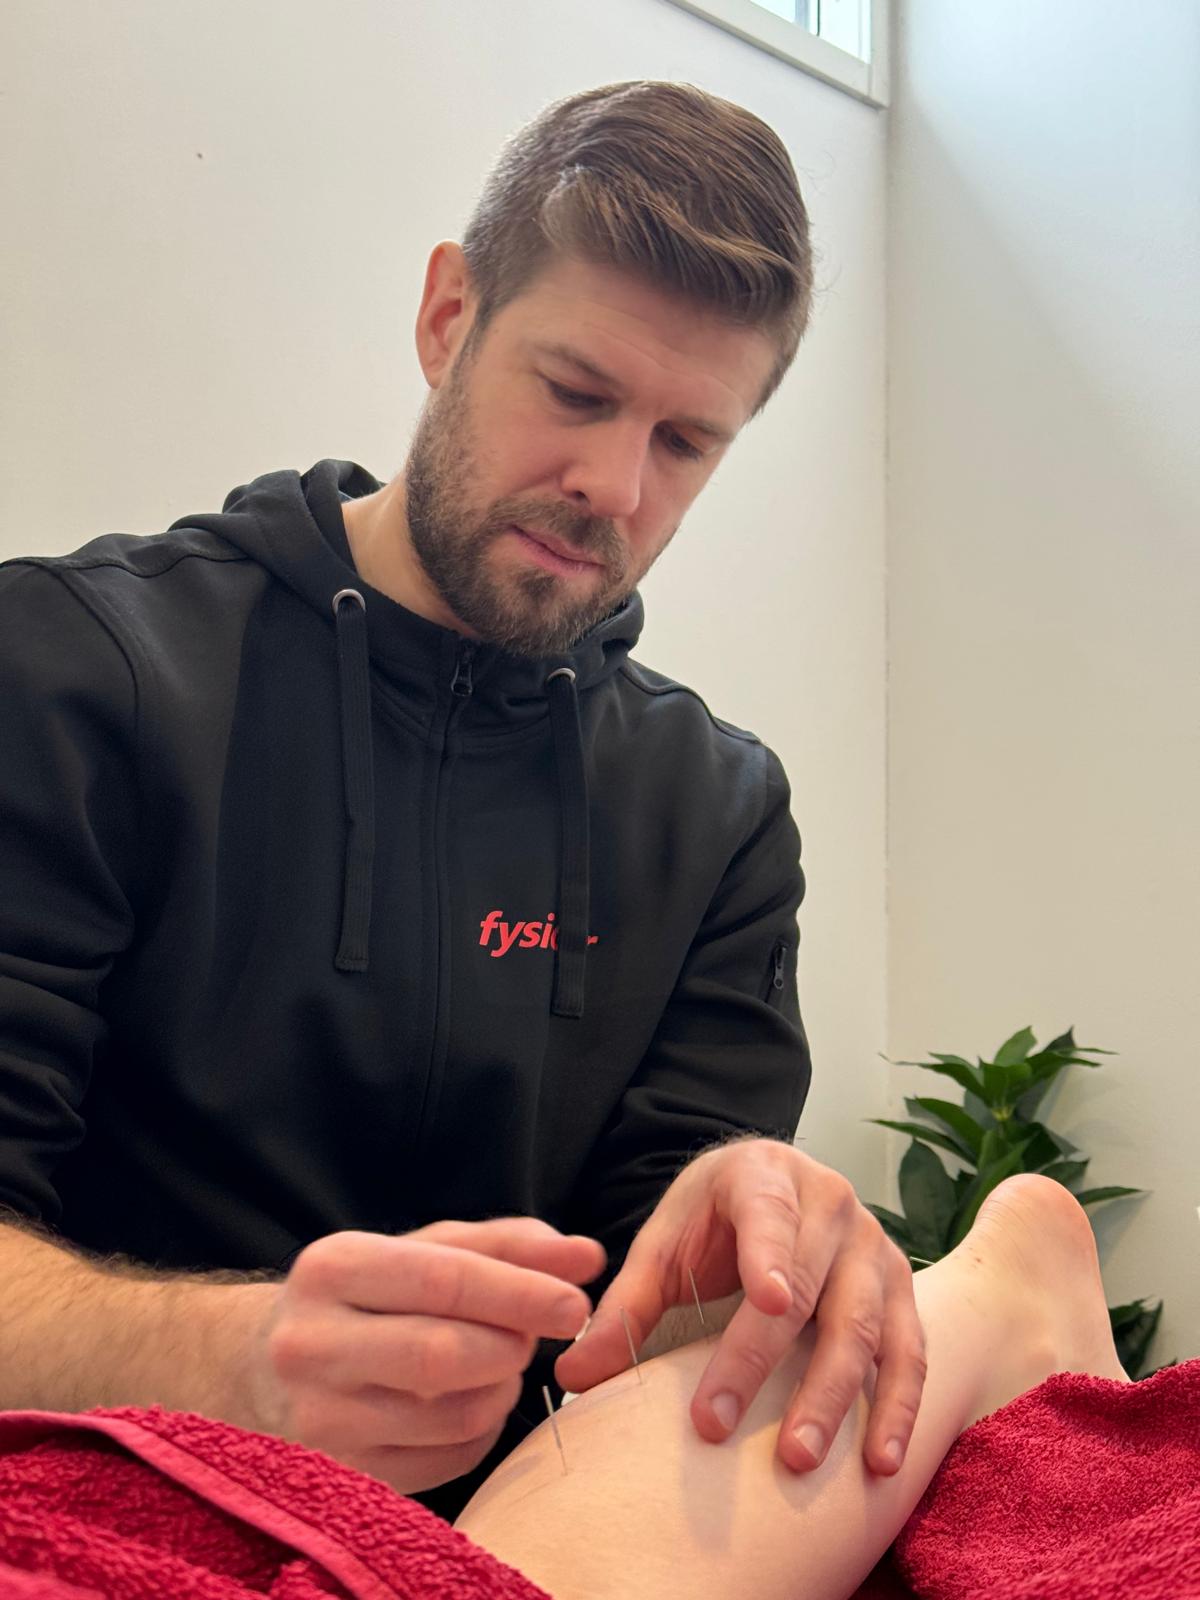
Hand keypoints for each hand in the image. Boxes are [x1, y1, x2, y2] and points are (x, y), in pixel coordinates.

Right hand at [250, 1217, 604, 1493]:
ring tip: (500, 1365)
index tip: (574, 1302)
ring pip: (450, 1415)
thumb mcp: (419, 1250)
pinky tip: (472, 1403)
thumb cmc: (364, 1297)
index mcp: (332, 1268)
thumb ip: (505, 1245)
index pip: (440, 1279)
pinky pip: (444, 1462)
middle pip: (442, 1353)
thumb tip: (586, 1257)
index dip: (518, 1292)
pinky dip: (480, 1432)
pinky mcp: (338, 1475)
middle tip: (535, 1336)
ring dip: (502, 1391)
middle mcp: (311, 1344)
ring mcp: (318, 1419)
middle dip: (510, 1344)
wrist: (259, 1366)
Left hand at [554, 1141, 924, 1475]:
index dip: (771, 1255)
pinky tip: (881, 1462)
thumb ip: (626, 1305)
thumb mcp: (666, 1242)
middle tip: (717, 1425)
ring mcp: (873, 1246)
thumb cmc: (715, 1220)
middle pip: (806, 1285)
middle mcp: (829, 1204)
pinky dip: (900, 1406)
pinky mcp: (901, 1289)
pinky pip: (909, 1351)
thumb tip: (575, 1374)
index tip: (770, 1300)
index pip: (767, 1214)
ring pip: (862, 1326)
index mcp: (764, 1175)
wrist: (776, 1188)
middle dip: (762, 1360)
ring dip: (833, 1397)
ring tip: (798, 1458)